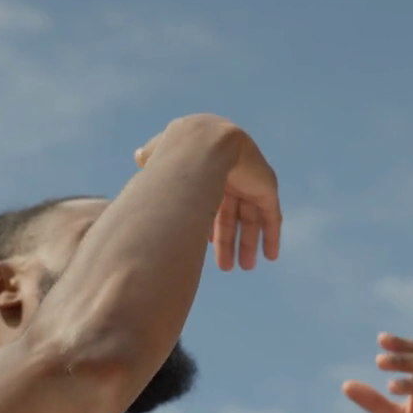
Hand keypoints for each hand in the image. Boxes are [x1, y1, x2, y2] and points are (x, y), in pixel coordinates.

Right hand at [136, 115, 280, 271]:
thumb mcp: (156, 157)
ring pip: (251, 218)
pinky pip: (272, 216)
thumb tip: (140, 157)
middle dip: (229, 241)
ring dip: (248, 243)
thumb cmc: (173, 152)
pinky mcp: (267, 186)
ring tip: (246, 267)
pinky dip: (272, 236)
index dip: (209, 224)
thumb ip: (150, 157)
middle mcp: (230, 175)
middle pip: (232, 214)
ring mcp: (251, 179)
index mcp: (208, 169)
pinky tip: (271, 256)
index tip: (206, 244)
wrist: (201, 145)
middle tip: (227, 267)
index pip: (212, 201)